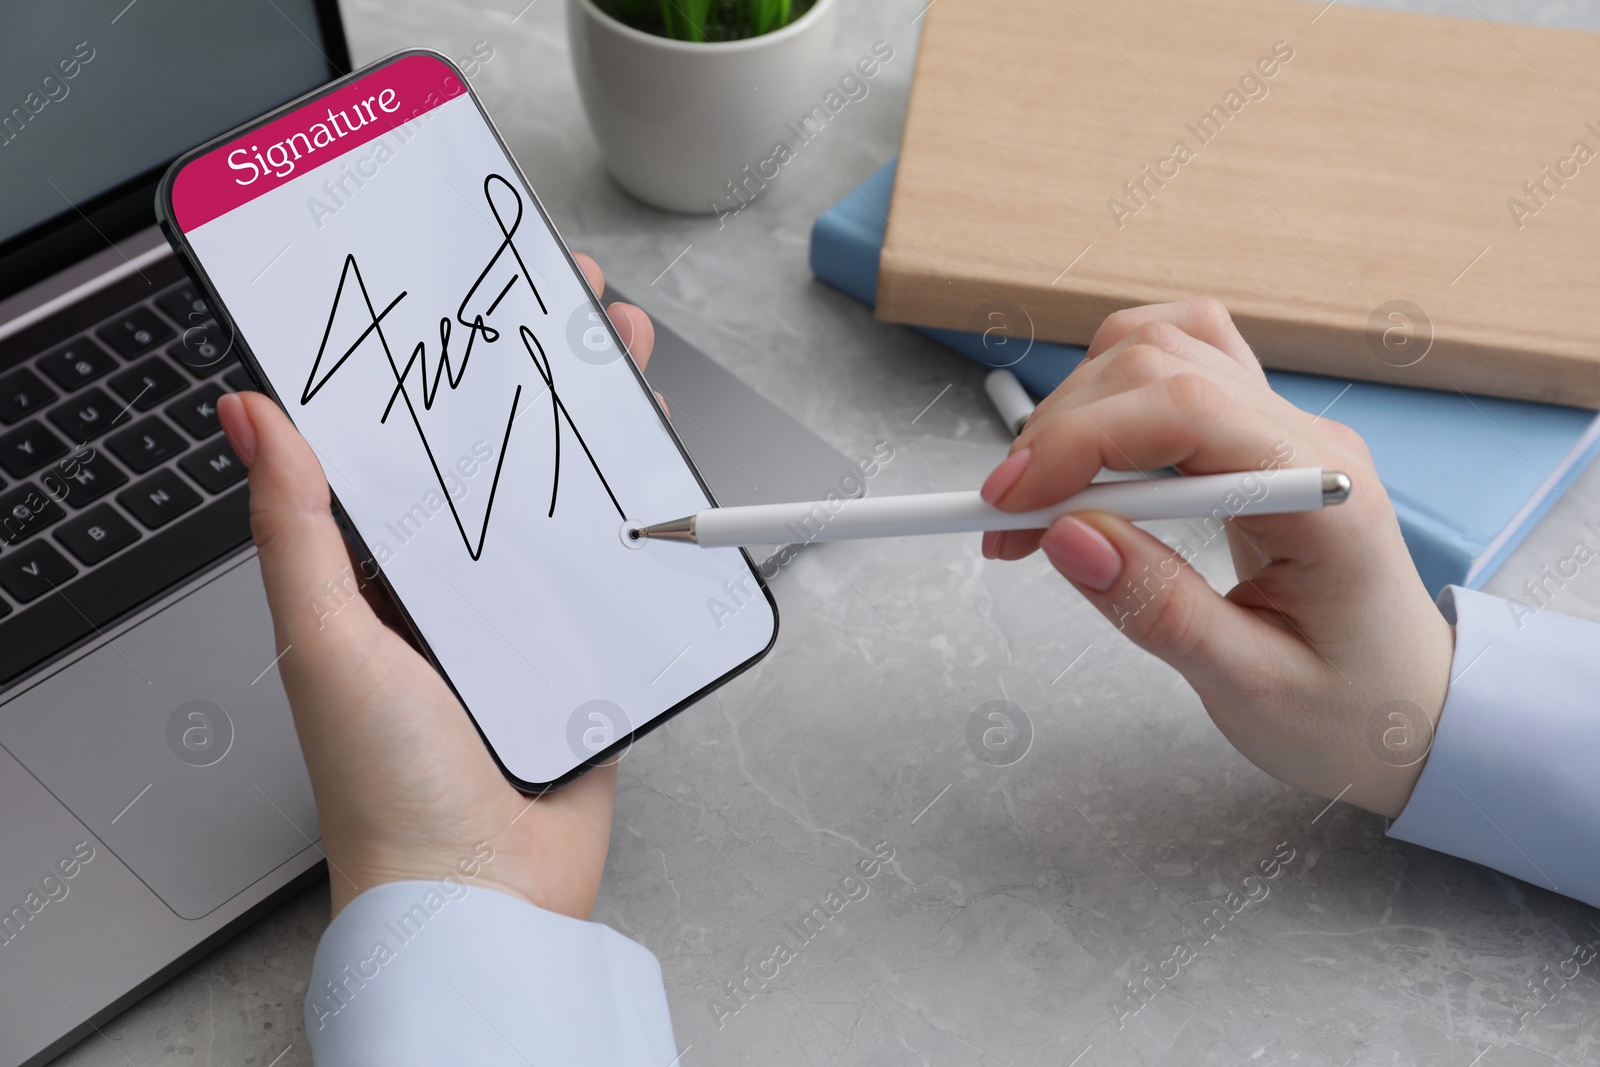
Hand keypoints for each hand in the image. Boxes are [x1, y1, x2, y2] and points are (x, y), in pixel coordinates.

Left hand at [216, 254, 655, 918]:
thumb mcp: (326, 639)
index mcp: (376, 576)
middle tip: (564, 301)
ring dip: (595, 424)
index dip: (429, 369)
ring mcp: (524, 615)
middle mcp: (450, 586)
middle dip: (531, 373)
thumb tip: (248, 415)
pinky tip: (659, 462)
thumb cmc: (386, 786)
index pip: (401, 445)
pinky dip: (641, 510)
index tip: (452, 301)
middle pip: (496, 455)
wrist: (484, 893)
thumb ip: (296, 528)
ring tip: (622, 356)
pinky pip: (618, 563)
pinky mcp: (586, 647)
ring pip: (564, 495)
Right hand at [980, 300, 1453, 817]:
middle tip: (1005, 526)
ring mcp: (1284, 428)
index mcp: (1322, 498)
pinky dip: (1113, 392)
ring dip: (1079, 409)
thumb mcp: (1249, 687)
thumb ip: (1157, 607)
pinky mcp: (1257, 436)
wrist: (1414, 714)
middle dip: (1060, 435)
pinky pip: (1179, 365)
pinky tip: (1089, 457)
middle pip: (1159, 366)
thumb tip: (1064, 535)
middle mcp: (1306, 440)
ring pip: (1161, 349)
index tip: (1005, 505)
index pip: (1184, 414)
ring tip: (1042, 499)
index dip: (1078, 443)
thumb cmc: (1351, 711)